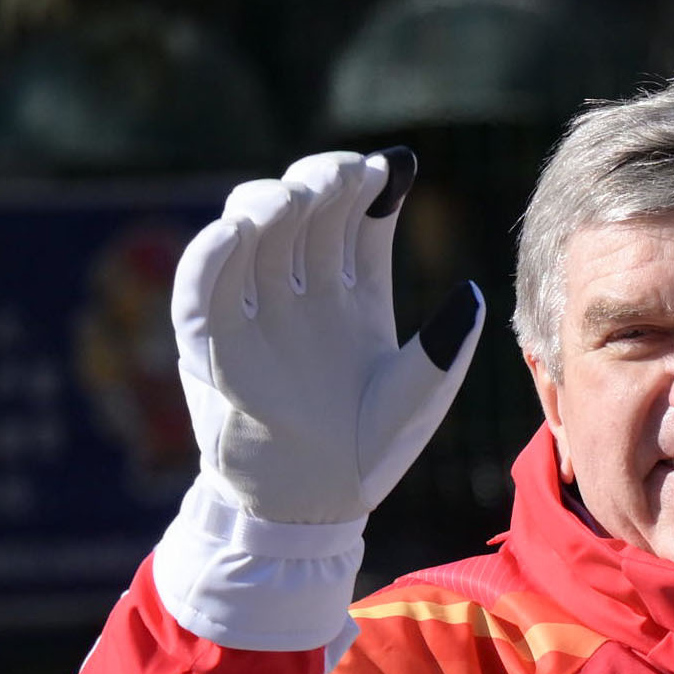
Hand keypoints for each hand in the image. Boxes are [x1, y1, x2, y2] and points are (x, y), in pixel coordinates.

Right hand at [174, 149, 478, 527]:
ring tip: (292, 197)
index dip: (371, 184)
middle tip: (344, 177)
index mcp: (355, 291)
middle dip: (321, 182)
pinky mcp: (212, 342)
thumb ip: (446, 347)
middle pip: (305, 211)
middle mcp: (303, 290)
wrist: (314, 506)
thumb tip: (471, 293)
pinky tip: (235, 231)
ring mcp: (255, 311)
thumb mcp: (419, 398)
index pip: (358, 216)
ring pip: (251, 233)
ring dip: (265, 204)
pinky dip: (211, 255)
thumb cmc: (370, 451)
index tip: (394, 166)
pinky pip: (201, 288)